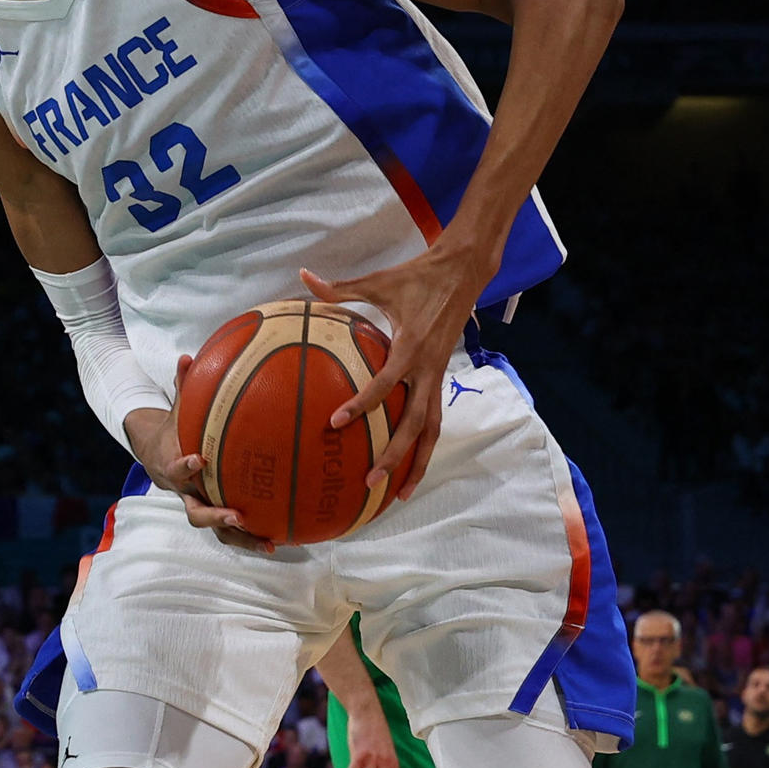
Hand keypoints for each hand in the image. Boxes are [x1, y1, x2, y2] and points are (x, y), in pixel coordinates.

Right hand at [126, 366, 270, 552]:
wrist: (159, 457)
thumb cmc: (175, 430)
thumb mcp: (176, 409)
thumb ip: (183, 387)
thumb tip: (185, 357)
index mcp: (176, 468)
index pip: (177, 469)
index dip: (186, 466)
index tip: (200, 459)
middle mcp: (187, 494)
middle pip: (195, 513)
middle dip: (216, 516)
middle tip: (238, 516)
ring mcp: (201, 507)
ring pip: (217, 530)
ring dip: (242, 538)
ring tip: (268, 543)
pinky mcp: (216, 514)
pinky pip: (232, 531)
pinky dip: (252, 538)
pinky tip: (280, 540)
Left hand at [299, 219, 496, 502]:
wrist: (464, 272)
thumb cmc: (418, 276)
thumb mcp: (379, 281)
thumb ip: (340, 286)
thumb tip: (303, 276)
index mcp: (411, 347)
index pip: (385, 385)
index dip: (361, 405)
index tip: (335, 422)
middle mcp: (428, 369)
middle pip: (415, 425)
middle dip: (394, 455)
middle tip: (370, 480)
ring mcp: (437, 377)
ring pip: (431, 431)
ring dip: (417, 463)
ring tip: (401, 494)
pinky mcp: (440, 378)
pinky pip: (434, 419)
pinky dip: (423, 444)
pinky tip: (408, 465)